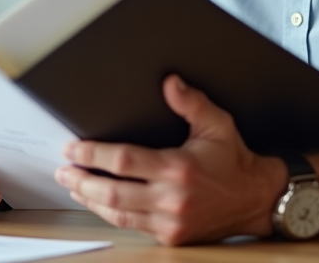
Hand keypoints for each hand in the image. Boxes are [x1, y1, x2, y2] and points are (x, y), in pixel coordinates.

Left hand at [54, 75, 286, 245]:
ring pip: (117, 213)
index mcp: (178, 167)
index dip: (93, 154)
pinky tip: (97, 202)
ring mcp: (170, 221)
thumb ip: (191, 102)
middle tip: (63, 169)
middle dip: (82, 179)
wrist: (255, 198)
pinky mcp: (171, 236)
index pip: (124, 161)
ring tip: (72, 185)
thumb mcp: (217, 124)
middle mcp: (172, 198)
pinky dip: (109, 213)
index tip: (73, 148)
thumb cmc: (234, 160)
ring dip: (89, 198)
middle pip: (112, 191)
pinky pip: (131, 225)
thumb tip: (169, 82)